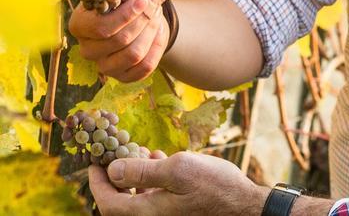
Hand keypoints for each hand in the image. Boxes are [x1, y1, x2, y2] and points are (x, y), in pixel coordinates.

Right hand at [69, 0, 168, 81]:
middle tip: (155, 5)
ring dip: (151, 32)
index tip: (143, 0)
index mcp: (79, 26)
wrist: (132, 23)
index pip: (100, 27)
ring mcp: (103, 67)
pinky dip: (157, 47)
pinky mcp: (122, 77)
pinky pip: (145, 66)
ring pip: (134, 54)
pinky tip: (159, 31)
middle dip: (143, 20)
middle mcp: (87, 50)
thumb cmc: (122, 4)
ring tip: (157, 16)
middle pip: (120, 40)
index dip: (125, 15)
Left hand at [89, 152, 268, 215]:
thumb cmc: (215, 186)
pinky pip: (154, 196)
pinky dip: (151, 178)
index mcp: (147, 212)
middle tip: (114, 153)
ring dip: (134, 174)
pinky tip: (160, 157)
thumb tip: (112, 169)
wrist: (244, 205)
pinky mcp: (179, 209)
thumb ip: (143, 171)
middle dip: (115, 176)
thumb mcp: (178, 170)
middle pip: (121, 201)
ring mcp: (166, 214)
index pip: (108, 203)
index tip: (94, 164)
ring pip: (138, 197)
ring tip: (139, 150)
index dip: (97, 183)